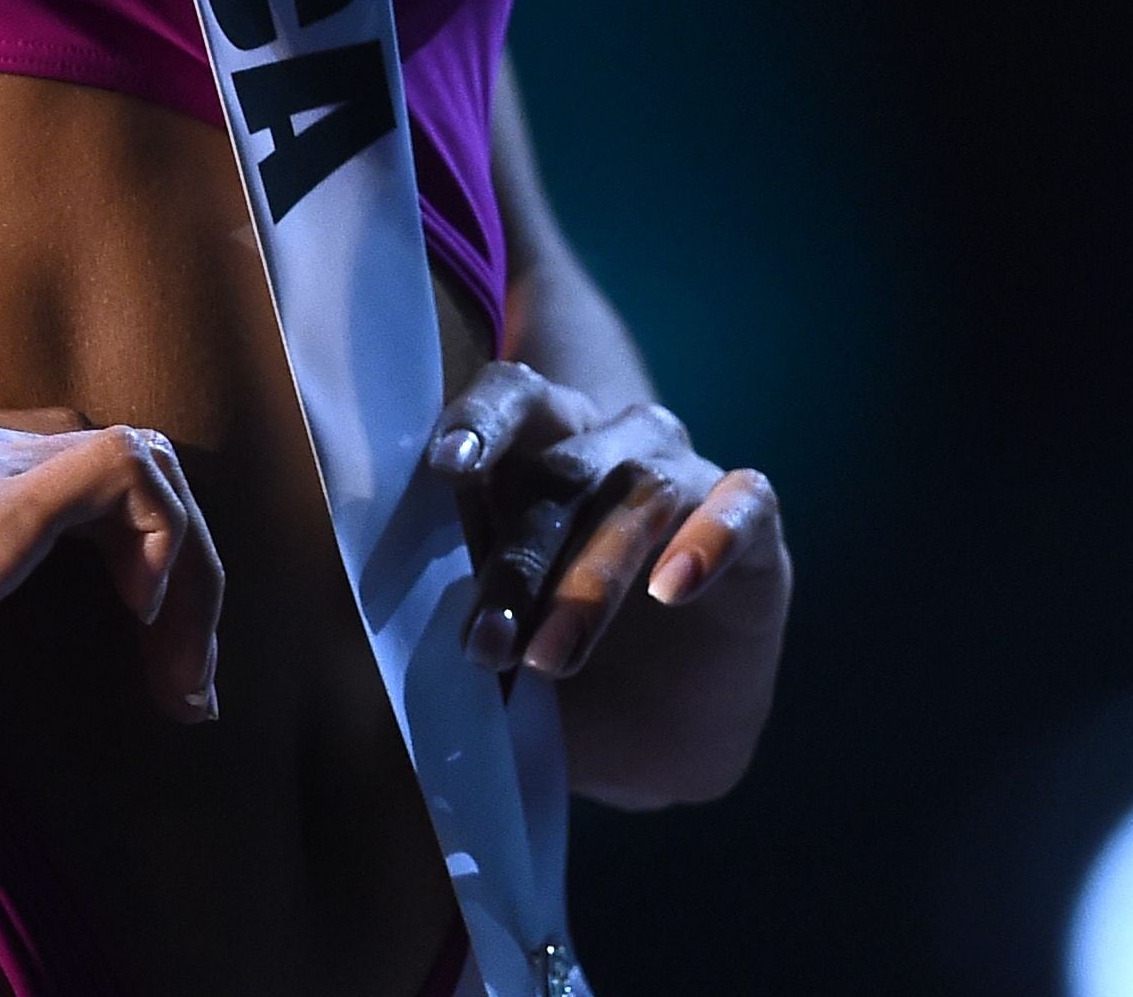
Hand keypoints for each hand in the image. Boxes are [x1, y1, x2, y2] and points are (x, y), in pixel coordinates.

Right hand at [0, 406, 224, 813]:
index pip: (21, 448)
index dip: (91, 538)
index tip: (116, 639)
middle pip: (89, 450)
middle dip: (156, 553)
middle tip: (172, 666)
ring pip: (133, 462)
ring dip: (184, 568)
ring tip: (182, 674)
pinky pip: (136, 479)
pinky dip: (177, 550)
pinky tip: (160, 638)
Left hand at [421, 361, 787, 805]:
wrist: (660, 733)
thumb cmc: (553, 664)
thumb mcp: (498, 648)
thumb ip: (453, 623)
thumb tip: (376, 655)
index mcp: (541, 449)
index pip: (512, 398)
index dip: (481, 421)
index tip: (447, 467)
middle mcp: (614, 445)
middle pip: (564, 467)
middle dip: (520, 557)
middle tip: (485, 644)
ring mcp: (687, 476)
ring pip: (640, 495)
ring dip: (593, 578)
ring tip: (552, 657)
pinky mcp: (756, 526)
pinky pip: (741, 506)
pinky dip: (708, 538)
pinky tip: (673, 588)